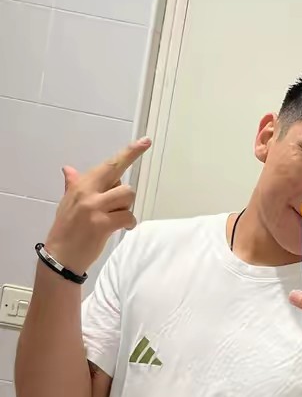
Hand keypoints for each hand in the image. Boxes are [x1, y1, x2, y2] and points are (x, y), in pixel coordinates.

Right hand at [44, 138, 150, 274]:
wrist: (61, 255)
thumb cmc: (67, 228)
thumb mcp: (68, 203)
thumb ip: (73, 185)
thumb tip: (68, 169)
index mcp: (81, 184)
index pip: (109, 165)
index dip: (129, 153)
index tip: (145, 141)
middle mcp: (87, 192)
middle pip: (121, 177)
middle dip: (126, 188)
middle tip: (126, 188)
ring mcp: (95, 207)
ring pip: (127, 196)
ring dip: (126, 208)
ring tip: (115, 217)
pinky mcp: (102, 224)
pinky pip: (128, 216)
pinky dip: (129, 223)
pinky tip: (123, 228)